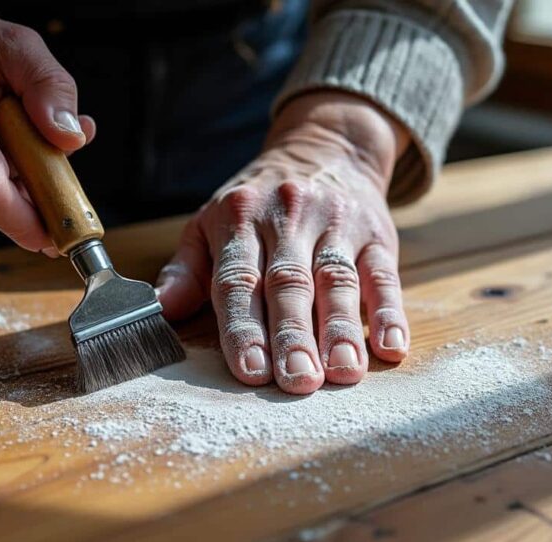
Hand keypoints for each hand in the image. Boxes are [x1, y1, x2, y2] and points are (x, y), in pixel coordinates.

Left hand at [157, 92, 411, 393]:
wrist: (327, 148)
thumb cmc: (260, 200)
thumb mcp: (213, 221)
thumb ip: (189, 269)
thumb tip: (160, 309)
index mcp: (240, 218)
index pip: (239, 278)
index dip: (244, 326)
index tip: (251, 369)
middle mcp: (288, 218)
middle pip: (290, 283)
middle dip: (293, 336)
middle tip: (297, 381)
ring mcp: (336, 224)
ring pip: (337, 280)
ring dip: (341, 330)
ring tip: (341, 372)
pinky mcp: (377, 233)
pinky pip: (384, 274)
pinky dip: (390, 311)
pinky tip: (391, 346)